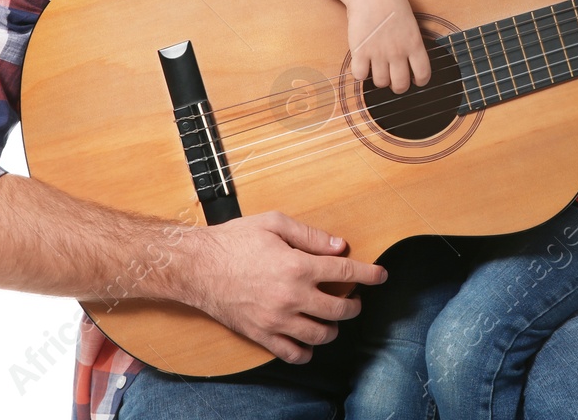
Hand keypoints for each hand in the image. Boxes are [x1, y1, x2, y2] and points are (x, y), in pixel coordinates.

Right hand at [176, 211, 387, 363]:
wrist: (196, 266)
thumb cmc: (234, 240)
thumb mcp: (275, 223)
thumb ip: (311, 235)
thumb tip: (340, 245)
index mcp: (298, 266)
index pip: (347, 272)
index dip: (370, 274)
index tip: (381, 275)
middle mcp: (292, 297)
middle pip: (340, 309)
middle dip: (355, 304)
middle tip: (354, 298)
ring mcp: (277, 320)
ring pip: (321, 335)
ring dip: (334, 327)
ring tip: (332, 317)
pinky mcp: (261, 335)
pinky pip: (293, 354)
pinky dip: (307, 351)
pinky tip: (309, 339)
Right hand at [345, 0, 430, 92]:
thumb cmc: (392, 2)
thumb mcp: (411, 23)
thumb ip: (411, 42)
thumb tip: (410, 61)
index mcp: (414, 44)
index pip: (423, 74)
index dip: (420, 81)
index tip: (415, 79)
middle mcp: (397, 52)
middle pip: (400, 85)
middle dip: (398, 87)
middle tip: (394, 81)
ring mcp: (378, 53)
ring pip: (381, 83)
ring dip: (380, 80)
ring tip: (378, 70)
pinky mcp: (360, 51)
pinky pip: (360, 75)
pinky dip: (360, 73)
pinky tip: (362, 64)